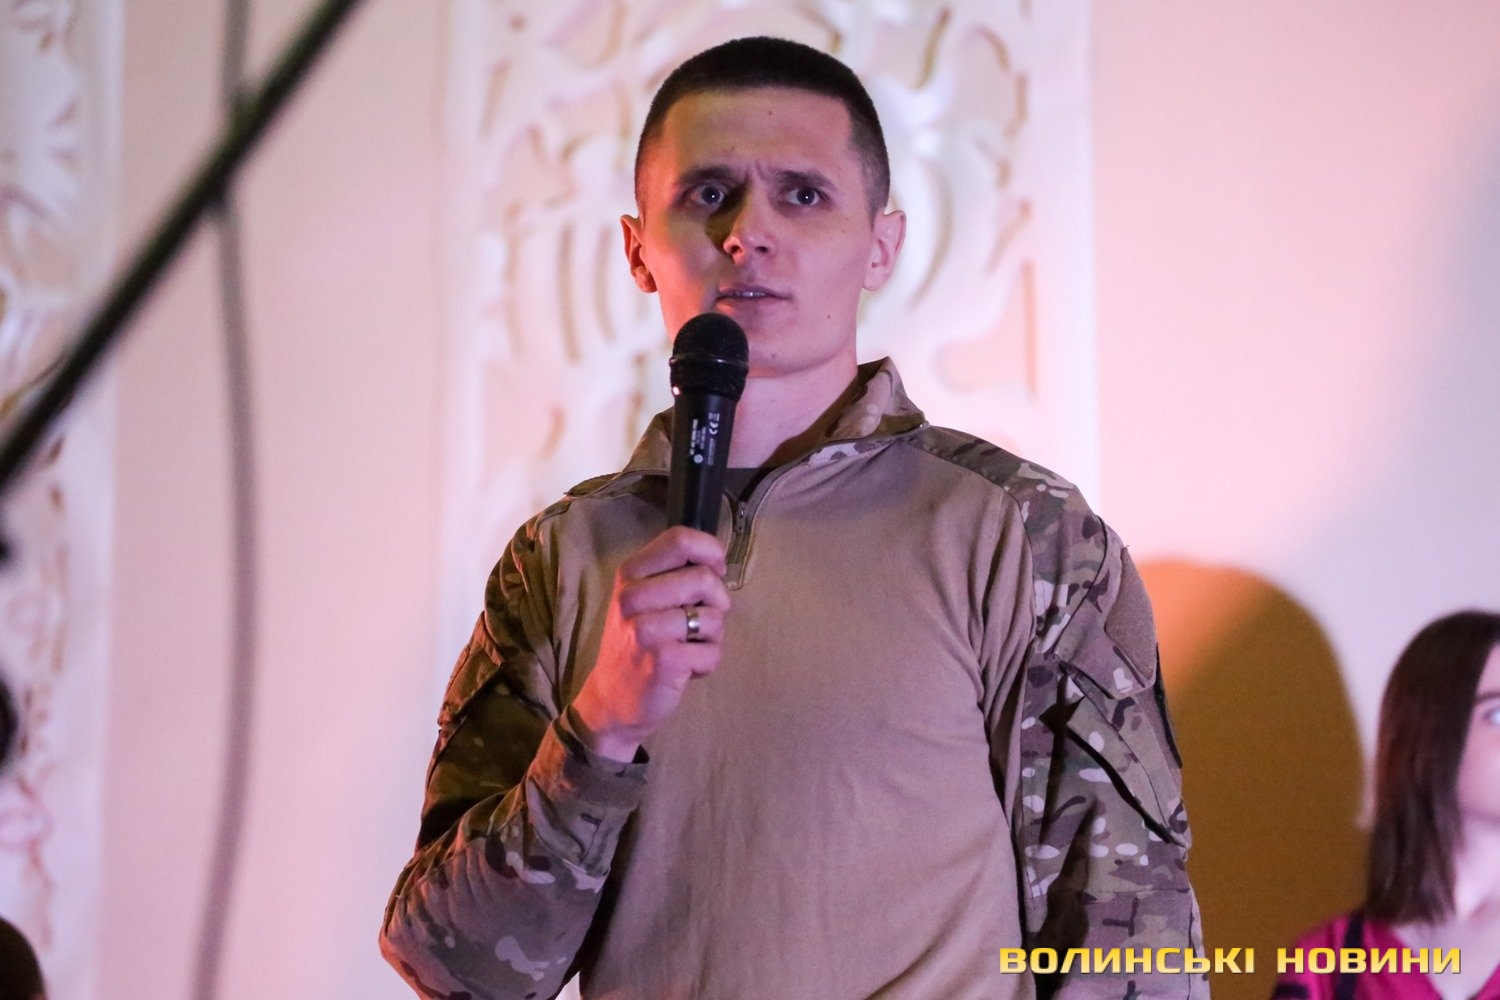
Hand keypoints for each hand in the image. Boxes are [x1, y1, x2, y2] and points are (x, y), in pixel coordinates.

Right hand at [569, 526, 729, 760]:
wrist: (611, 700)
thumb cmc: (637, 644)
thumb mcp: (642, 600)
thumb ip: (673, 575)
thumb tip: (718, 561)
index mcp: (630, 574)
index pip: (679, 539)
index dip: (710, 551)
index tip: (715, 571)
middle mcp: (632, 597)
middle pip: (704, 577)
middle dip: (718, 602)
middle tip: (701, 622)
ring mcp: (646, 629)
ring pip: (715, 617)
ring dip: (713, 637)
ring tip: (688, 648)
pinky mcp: (664, 660)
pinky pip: (713, 652)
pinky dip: (707, 663)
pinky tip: (685, 670)